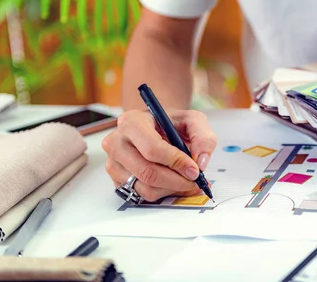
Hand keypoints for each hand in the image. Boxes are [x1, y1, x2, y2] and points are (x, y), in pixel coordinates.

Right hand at [102, 109, 216, 201]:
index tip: (195, 169)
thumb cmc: (170, 123)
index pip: (152, 148)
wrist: (156, 126)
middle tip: (195, 181)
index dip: (176, 162)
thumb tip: (201, 161)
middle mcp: (117, 142)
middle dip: (176, 180)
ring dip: (171, 189)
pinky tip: (174, 184)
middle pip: (147, 172)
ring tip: (188, 182)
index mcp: (132, 122)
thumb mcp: (193, 120)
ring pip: (144, 187)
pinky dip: (163, 193)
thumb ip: (203, 137)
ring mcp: (114, 162)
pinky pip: (141, 195)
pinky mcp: (116, 179)